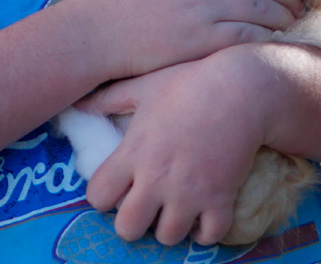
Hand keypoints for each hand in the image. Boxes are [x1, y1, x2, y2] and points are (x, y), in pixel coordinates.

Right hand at [73, 0, 301, 79]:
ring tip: (295, 21)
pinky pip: (248, 33)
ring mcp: (204, 7)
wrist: (94, 32)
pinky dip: (269, 35)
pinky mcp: (201, 38)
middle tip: (301, 2)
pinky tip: (278, 40)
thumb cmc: (123, 2)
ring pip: (262, 6)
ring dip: (285, 14)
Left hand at [79, 54, 267, 245]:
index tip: (119, 186)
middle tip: (147, 205)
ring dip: (170, 226)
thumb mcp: (146, 85)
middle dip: (133, 221)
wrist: (241, 88)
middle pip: (128, 228)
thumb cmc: (190, 82)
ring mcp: (189, 193)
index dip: (104, 195)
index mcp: (134, 153)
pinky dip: (207, 230)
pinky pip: (209, 236)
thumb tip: (79, 104)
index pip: (98, 197)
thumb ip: (110, 98)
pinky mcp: (221, 198)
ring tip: (178, 208)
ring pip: (167, 237)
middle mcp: (157, 179)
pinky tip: (206, 213)